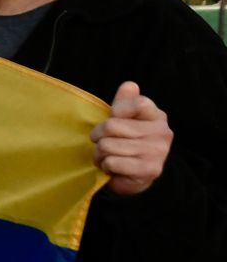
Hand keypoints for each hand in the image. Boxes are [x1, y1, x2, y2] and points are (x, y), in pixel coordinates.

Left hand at [92, 81, 171, 195]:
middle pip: (112, 126)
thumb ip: (125, 101)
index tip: (112, 118)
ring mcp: (158, 152)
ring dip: (100, 154)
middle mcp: (162, 132)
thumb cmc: (127, 142)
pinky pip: (112, 162)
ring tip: (107, 156)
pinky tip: (113, 167)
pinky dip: (106, 165)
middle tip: (102, 143)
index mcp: (157, 116)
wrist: (137, 176)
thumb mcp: (125, 119)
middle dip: (98, 137)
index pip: (138, 103)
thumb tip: (129, 85)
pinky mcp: (150, 169)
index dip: (118, 109)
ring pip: (107, 146)